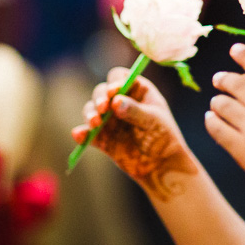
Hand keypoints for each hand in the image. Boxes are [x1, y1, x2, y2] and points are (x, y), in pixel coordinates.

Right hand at [73, 68, 196, 200]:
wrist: (162, 166)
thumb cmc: (164, 137)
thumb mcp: (154, 121)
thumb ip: (135, 111)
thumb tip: (115, 100)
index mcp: (136, 90)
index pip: (119, 77)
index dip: (114, 82)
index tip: (114, 92)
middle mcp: (120, 101)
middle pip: (101, 92)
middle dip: (99, 98)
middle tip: (103, 108)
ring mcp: (110, 120)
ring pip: (92, 110)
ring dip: (90, 114)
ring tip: (95, 123)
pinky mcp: (102, 139)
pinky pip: (88, 134)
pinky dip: (82, 134)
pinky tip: (79, 135)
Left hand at [208, 44, 244, 200]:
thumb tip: (244, 79)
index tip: (234, 49)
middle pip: (236, 83)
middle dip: (223, 79)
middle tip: (218, 80)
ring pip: (222, 104)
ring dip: (216, 102)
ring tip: (216, 104)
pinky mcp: (242, 150)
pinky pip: (217, 128)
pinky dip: (211, 121)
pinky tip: (212, 119)